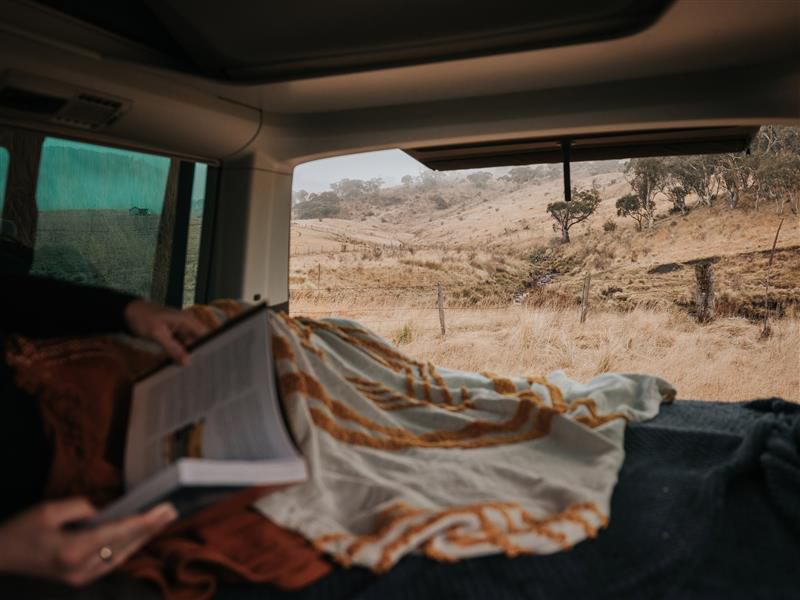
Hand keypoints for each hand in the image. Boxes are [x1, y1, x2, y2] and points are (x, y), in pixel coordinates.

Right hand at [0, 499, 176, 585]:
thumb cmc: (18, 533)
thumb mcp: (48, 510)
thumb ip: (82, 507)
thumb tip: (106, 510)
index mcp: (73, 550)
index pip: (120, 532)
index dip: (146, 520)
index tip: (165, 509)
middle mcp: (81, 569)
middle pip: (126, 545)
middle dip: (150, 528)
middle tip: (172, 511)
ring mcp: (81, 578)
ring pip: (121, 556)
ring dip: (142, 538)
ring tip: (161, 521)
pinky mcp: (79, 580)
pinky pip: (111, 562)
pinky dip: (127, 547)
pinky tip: (138, 536)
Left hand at [124, 299, 208, 364]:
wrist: (127, 312)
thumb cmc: (143, 318)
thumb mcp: (158, 334)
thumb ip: (173, 348)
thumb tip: (187, 362)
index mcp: (188, 320)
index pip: (206, 335)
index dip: (210, 348)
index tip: (210, 363)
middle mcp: (187, 325)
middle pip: (199, 342)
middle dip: (199, 355)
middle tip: (200, 372)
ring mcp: (180, 330)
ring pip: (189, 346)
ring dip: (188, 356)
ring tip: (191, 371)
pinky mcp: (173, 336)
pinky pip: (180, 347)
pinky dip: (180, 355)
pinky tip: (180, 365)